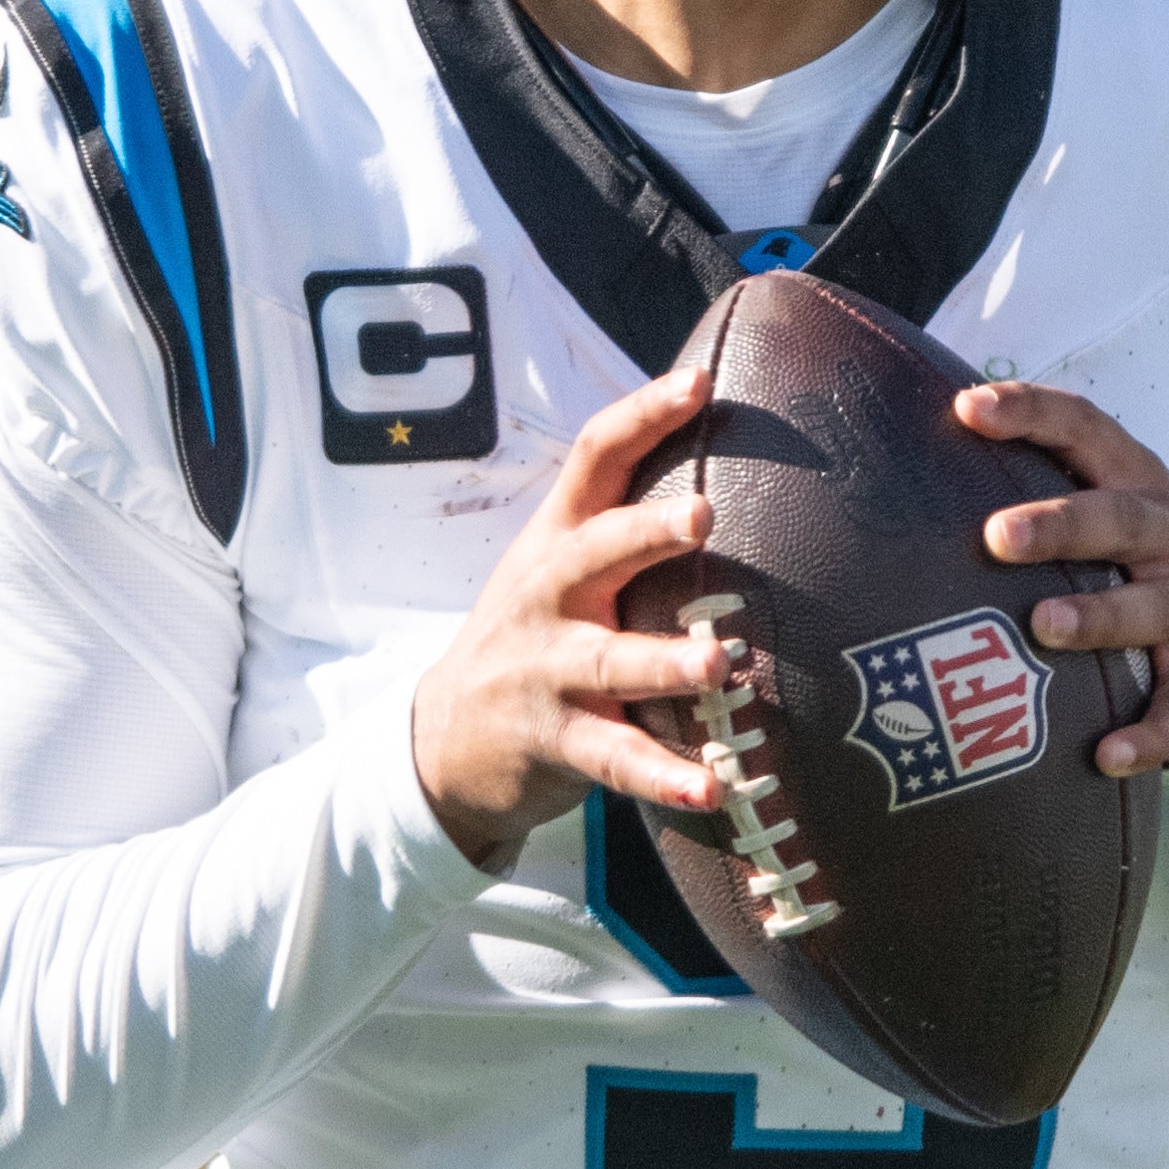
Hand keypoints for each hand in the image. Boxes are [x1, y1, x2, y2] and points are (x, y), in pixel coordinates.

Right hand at [408, 363, 736, 869]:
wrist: (445, 737)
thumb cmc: (534, 635)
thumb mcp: (557, 565)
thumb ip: (622, 522)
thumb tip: (724, 464)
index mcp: (557, 540)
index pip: (594, 458)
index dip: (643, 415)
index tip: (700, 383)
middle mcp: (551, 595)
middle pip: (596, 552)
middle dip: (646, 533)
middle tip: (702, 515)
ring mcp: (549, 670)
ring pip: (611, 663)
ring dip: (665, 663)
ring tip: (720, 663)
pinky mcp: (558, 741)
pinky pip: (615, 760)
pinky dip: (663, 776)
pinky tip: (712, 785)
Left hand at [960, 379, 1168, 775]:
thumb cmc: (1120, 571)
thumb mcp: (1095, 520)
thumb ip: (1027, 488)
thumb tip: (909, 453)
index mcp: (1138, 482)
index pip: (1087, 430)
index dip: (1033, 413)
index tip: (968, 410)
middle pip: (1122, 518)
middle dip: (1061, 522)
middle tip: (997, 535)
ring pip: (1151, 607)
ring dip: (1098, 616)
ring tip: (1042, 627)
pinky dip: (1148, 732)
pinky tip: (1106, 754)